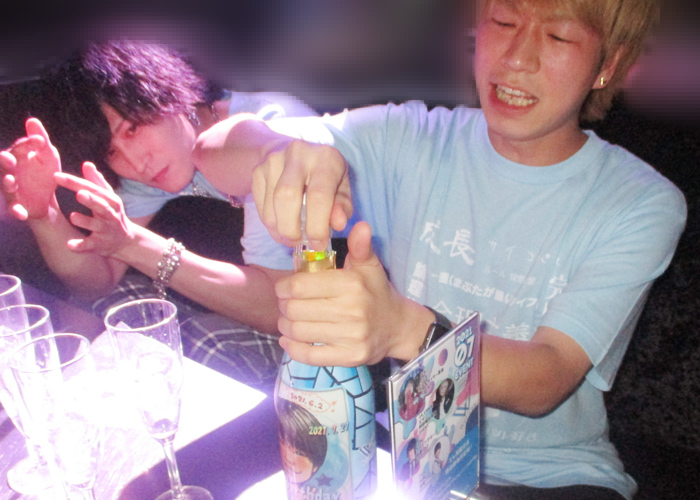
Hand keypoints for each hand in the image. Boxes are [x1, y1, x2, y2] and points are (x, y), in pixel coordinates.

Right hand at [0, 118, 59, 218]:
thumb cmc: (46, 172)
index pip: (20, 147)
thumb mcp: (48, 156)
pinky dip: (16, 210)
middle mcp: (9, 171)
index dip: (27, 144)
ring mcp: (10, 188)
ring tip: (12, 183)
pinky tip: (21, 214)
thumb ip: (41, 141)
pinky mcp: (14, 204)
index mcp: (18, 156)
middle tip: (10, 160)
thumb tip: (32, 120)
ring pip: (4, 185)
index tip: (40, 141)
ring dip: (7, 184)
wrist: (48, 198)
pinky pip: (12, 208)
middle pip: (3, 164)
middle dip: (4, 161)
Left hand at [54, 163, 136, 256]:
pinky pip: (89, 245)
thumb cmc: (112, 215)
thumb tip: (87, 164)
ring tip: (73, 216)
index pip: (91, 189)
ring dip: (85, 221)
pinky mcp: (100, 245)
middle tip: (79, 194)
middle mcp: (110, 215)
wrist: (127, 241)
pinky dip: (80, 246)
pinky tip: (69, 245)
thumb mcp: (108, 198)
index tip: (56, 176)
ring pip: (95, 225)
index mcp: (110, 201)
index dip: (74, 183)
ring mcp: (105, 231)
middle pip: (101, 206)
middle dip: (91, 200)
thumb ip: (97, 182)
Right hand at [252, 138, 352, 249]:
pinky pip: (260, 205)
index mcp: (326, 157)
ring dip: (278, 229)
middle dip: (291, 229)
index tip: (318, 243)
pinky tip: (280, 224)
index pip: (318, 196)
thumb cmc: (326, 177)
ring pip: (270, 204)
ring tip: (290, 237)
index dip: (317, 226)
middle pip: (286, 197)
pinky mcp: (258, 170)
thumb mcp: (342, 188)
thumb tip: (338, 223)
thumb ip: (342, 207)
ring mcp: (274, 159)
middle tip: (298, 242)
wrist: (298, 153)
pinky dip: (269, 222)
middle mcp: (299, 153)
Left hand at [275, 222, 413, 365]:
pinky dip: (292, 348)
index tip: (282, 288)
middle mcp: (351, 311)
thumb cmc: (376, 292)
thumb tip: (361, 225)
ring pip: (299, 332)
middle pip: (295, 310)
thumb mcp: (369, 266)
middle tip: (285, 304)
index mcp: (351, 284)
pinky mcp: (349, 357)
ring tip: (287, 320)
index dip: (283, 287)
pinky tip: (288, 340)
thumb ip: (360, 246)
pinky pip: (309, 356)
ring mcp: (350, 336)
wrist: (398, 326)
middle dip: (283, 306)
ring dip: (285, 326)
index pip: (300, 286)